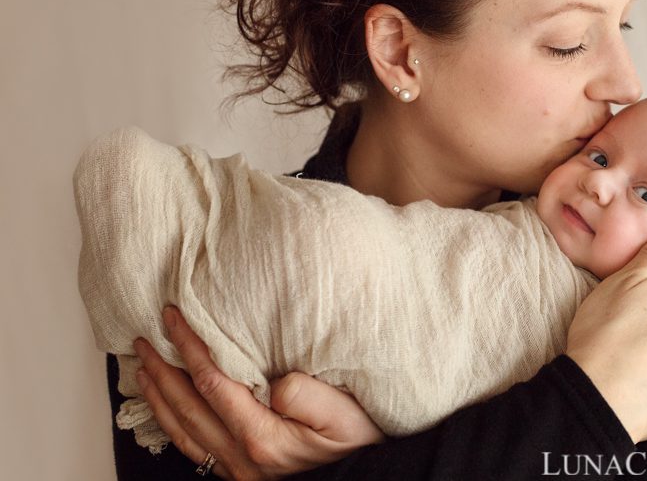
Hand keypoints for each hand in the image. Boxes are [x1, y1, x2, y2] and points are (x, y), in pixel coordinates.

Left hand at [134, 306, 383, 479]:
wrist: (366, 477)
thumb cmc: (358, 443)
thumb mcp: (344, 414)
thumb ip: (306, 395)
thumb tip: (273, 383)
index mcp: (263, 438)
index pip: (213, 383)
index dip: (189, 348)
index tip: (174, 319)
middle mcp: (242, 459)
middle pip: (187, 407)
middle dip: (161, 370)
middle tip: (144, 339)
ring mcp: (238, 471)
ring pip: (182, 431)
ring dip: (159, 397)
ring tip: (143, 369)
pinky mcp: (241, 476)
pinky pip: (193, 449)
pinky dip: (172, 424)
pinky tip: (167, 409)